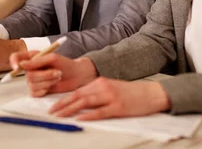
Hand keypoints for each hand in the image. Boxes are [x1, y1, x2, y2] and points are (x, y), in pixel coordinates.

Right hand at [11, 52, 97, 96]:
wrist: (76, 76)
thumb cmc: (66, 64)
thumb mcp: (52, 58)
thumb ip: (37, 61)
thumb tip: (21, 65)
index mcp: (32, 58)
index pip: (16, 58)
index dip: (13, 62)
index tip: (18, 66)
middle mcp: (31, 69)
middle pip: (28, 75)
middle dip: (44, 75)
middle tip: (57, 72)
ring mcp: (34, 80)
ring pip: (32, 84)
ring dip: (48, 81)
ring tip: (57, 77)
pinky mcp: (38, 90)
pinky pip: (35, 92)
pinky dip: (45, 89)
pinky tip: (53, 85)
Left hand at [49, 78, 170, 120]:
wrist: (150, 93)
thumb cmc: (130, 93)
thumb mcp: (111, 88)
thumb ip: (96, 92)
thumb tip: (80, 102)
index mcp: (100, 82)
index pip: (77, 91)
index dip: (63, 99)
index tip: (53, 107)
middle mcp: (102, 87)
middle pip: (78, 96)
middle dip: (62, 105)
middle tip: (51, 113)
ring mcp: (110, 96)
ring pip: (85, 102)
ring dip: (70, 110)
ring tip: (59, 116)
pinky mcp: (118, 107)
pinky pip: (100, 112)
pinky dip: (88, 115)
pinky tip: (79, 119)